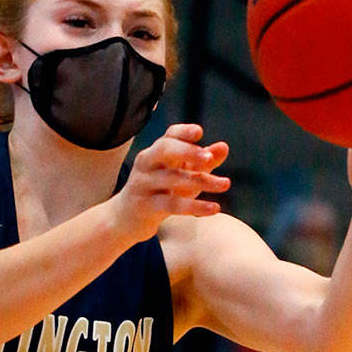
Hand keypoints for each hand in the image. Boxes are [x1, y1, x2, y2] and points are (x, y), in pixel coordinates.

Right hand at [109, 124, 229, 241]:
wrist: (126, 219)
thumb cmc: (159, 192)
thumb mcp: (182, 176)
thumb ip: (203, 162)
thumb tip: (224, 146)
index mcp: (156, 152)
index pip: (169, 136)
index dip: (183, 132)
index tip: (199, 132)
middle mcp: (146, 164)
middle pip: (164, 149)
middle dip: (186, 151)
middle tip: (208, 158)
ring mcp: (143, 184)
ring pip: (173, 178)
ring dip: (202, 181)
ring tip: (225, 184)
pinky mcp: (145, 206)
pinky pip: (172, 204)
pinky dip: (195, 206)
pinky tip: (215, 208)